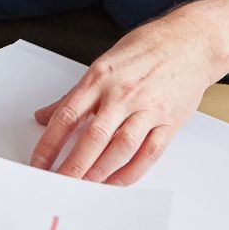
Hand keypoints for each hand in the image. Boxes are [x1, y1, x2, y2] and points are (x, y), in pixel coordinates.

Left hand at [29, 13, 219, 184]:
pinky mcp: (169, 122)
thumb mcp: (103, 65)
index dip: (49, 144)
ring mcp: (147, 109)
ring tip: (84, 187)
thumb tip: (44, 116)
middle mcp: (121, 94)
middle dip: (73, 165)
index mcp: (99, 78)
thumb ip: (74, 95)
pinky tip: (116, 182)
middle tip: (58, 184)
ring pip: (121, 147)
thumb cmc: (145, 50)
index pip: (66, 116)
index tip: (38, 163)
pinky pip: (149, 153)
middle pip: (93, 137)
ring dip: (101, 172)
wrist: (190, 42)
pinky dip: (131, 172)